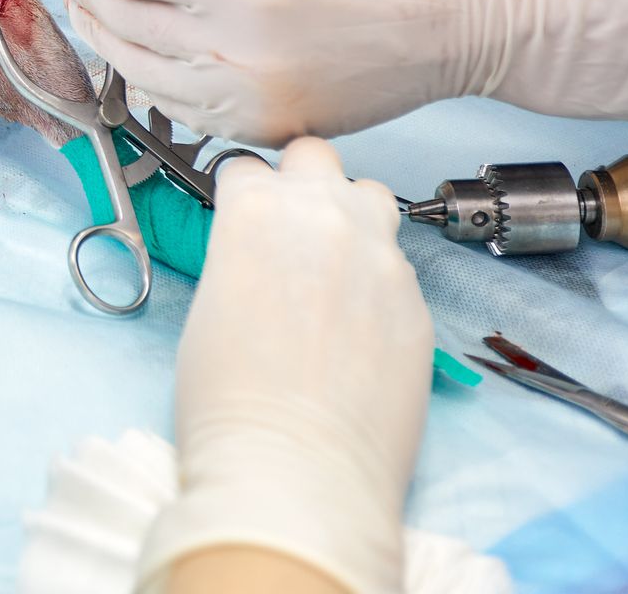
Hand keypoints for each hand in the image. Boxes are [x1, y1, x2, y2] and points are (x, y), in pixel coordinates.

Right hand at [138, 138, 431, 593]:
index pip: (246, 167)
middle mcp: (324, 217)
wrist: (296, 471)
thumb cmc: (228, 403)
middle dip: (298, 180)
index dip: (238, 193)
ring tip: (331, 264)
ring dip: (349, 215)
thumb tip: (257, 256)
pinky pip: (396, 267)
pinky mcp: (418, 303)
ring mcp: (381, 257)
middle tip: (285, 225)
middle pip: (316, 156)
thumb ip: (238, 256)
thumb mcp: (208, 306)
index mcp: (256, 211)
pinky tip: (357, 326)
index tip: (237, 215)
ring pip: (372, 197)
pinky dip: (375, 280)